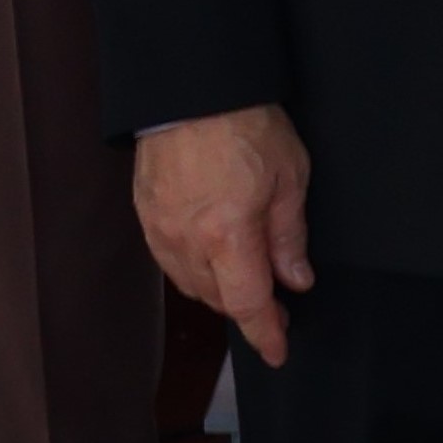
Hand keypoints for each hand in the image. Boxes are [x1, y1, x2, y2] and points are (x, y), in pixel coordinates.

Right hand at [133, 106, 313, 367]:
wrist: (192, 91)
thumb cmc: (247, 126)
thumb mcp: (290, 178)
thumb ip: (290, 236)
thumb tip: (296, 280)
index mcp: (227, 235)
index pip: (247, 303)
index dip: (264, 332)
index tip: (278, 351)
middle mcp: (186, 242)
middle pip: (218, 297)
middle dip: (248, 306)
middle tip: (277, 303)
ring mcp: (160, 231)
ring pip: (191, 283)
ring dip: (221, 289)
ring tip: (249, 278)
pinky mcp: (146, 216)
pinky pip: (171, 260)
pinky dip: (196, 269)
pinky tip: (214, 256)